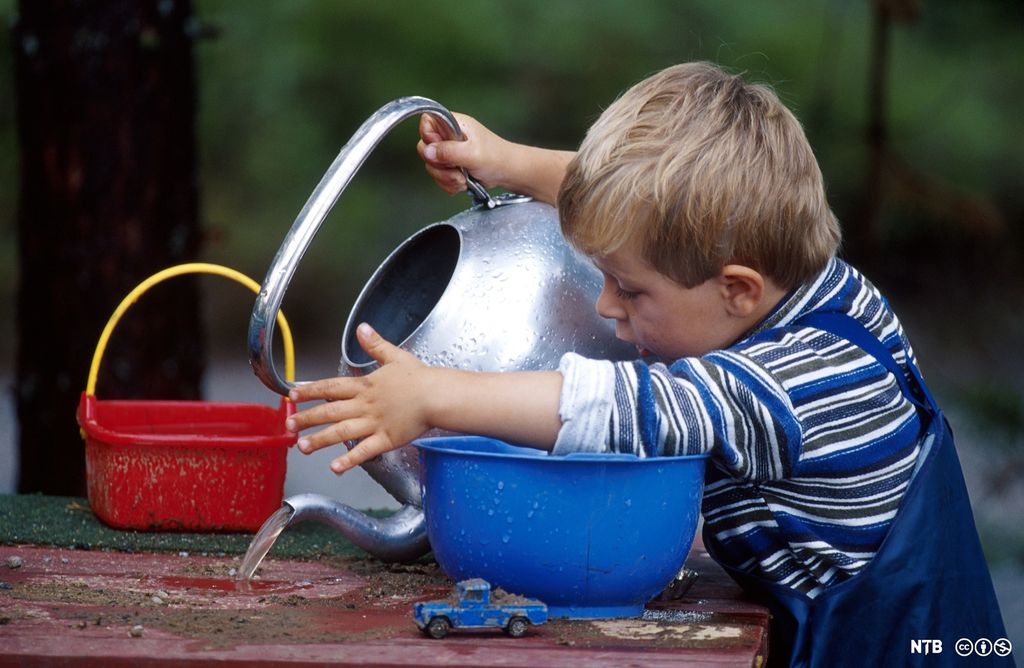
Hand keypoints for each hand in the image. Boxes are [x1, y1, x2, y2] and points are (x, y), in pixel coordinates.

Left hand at [285, 323, 431, 474]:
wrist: (438, 395)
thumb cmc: (420, 378)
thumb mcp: (396, 356)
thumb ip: (376, 345)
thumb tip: (362, 329)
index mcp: (366, 386)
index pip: (332, 387)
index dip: (311, 390)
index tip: (293, 394)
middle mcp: (365, 405)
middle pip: (331, 411)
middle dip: (307, 418)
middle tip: (289, 424)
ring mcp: (374, 424)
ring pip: (342, 432)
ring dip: (321, 439)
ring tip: (303, 446)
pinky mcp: (386, 440)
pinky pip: (364, 451)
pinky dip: (349, 459)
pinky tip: (335, 467)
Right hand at [417, 112, 574, 205]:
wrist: (509, 173)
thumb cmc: (497, 158)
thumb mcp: (471, 154)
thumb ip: (448, 152)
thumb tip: (428, 151)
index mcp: (454, 123)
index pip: (427, 122)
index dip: (428, 137)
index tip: (439, 150)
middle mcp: (449, 136)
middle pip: (426, 149)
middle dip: (439, 166)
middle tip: (456, 170)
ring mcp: (450, 152)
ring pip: (432, 166)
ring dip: (446, 178)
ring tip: (463, 179)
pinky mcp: (452, 166)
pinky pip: (440, 177)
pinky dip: (450, 184)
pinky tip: (463, 183)